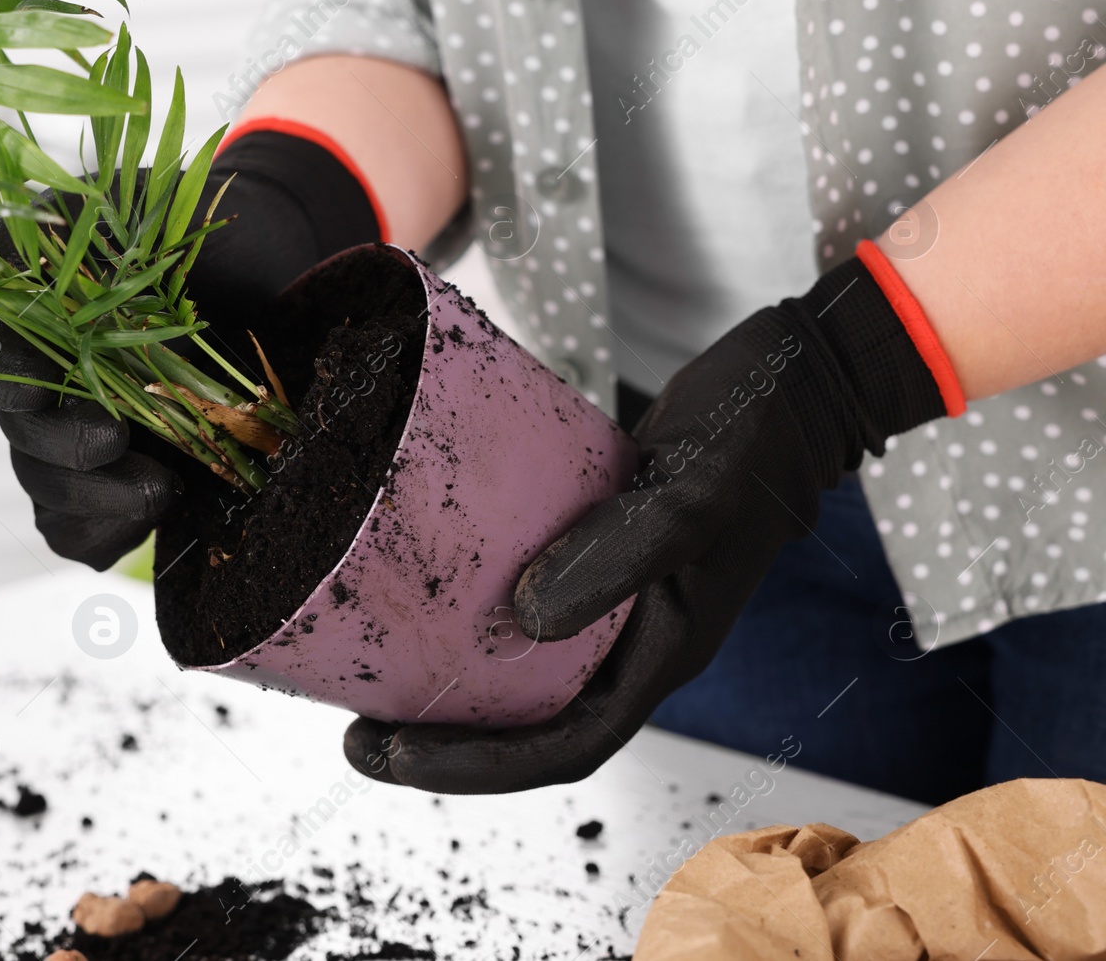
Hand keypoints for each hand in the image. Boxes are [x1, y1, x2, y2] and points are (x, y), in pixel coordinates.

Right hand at [0, 127, 383, 568]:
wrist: (296, 293)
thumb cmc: (232, 242)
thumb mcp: (174, 210)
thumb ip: (105, 219)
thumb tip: (26, 234)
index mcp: (45, 307)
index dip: (8, 368)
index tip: (33, 390)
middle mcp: (48, 374)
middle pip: (19, 428)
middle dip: (64, 444)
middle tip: (113, 441)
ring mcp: (75, 434)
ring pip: (46, 486)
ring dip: (94, 496)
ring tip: (162, 489)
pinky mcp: (110, 483)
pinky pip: (76, 531)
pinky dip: (104, 533)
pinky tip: (150, 521)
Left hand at [343, 247, 955, 791]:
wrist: (794, 383)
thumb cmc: (757, 434)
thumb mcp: (692, 494)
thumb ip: (620, 554)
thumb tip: (525, 618)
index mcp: (664, 653)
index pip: (564, 746)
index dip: (474, 766)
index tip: (388, 752)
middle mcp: (637, 641)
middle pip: (533, 723)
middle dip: (444, 740)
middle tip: (355, 730)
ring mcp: (619, 599)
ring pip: (527, 670)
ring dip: (453, 685)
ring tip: (373, 675)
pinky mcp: (598, 550)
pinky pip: (529, 601)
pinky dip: (472, 611)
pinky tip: (420, 589)